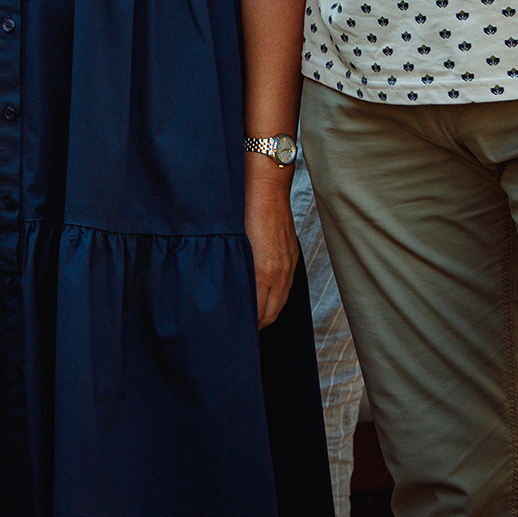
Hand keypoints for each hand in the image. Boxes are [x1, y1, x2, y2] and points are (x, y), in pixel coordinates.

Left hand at [245, 169, 297, 329]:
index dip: (247, 325)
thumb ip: (232, 268)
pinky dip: (277, 297)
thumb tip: (225, 288)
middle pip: (271, 312)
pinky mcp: (292, 255)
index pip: (258, 312)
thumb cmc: (242, 208)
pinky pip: (287, 286)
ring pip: (281, 301)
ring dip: (269, 313)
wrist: (267, 185)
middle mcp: (279, 272)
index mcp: (262, 271)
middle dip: (258, 325)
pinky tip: (267, 297)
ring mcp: (288, 264)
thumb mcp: (232, 241)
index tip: (234, 331)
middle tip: (242, 331)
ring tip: (254, 320)